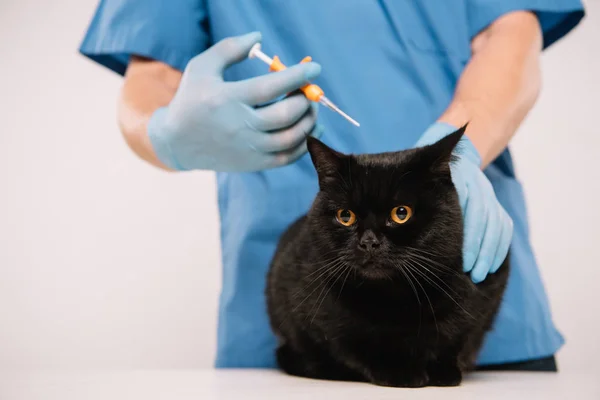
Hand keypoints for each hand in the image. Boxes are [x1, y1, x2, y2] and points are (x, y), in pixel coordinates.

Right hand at [148, 32, 322, 171]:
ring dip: (309, 121)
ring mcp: (248, 148)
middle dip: (306, 99)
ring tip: (310, 108)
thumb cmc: (192, 99)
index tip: (314, 67)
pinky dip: (304, 144)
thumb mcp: (202, 68)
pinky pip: (287, 157)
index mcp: (228, 99)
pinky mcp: (253, 163)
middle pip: (285, 114)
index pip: (271, 87)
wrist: (177, 142)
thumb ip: (229, 49)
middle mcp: (240, 126)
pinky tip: (309, 130)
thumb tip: (258, 37)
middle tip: (309, 90)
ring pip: (291, 138)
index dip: (297, 76)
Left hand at [416, 122, 512, 282]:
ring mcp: (488, 193)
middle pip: (484, 217)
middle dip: (478, 247)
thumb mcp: (414, 182)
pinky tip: (491, 265)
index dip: (468, 234)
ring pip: (496, 222)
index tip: (461, 259)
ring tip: (479, 274)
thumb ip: (405, 200)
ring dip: (490, 251)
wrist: (453, 158)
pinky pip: (504, 224)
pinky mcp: (495, 202)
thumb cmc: (423, 177)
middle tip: (470, 272)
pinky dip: (499, 246)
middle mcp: (476, 183)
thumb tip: (389, 223)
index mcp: (457, 177)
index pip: (469, 207)